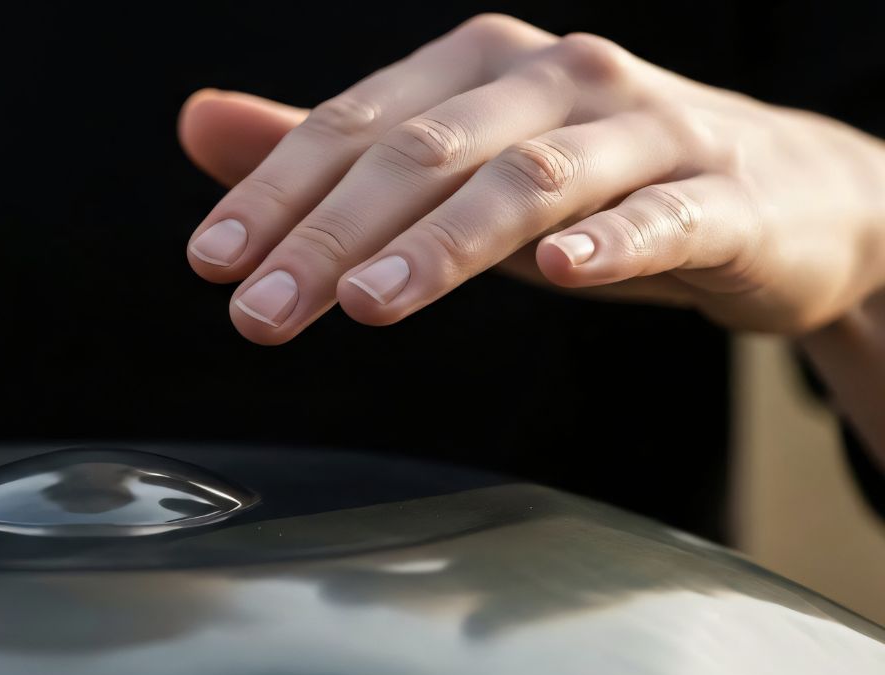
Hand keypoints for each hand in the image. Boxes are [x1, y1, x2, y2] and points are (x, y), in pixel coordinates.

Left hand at [178, 14, 884, 343]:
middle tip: (260, 310)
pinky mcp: (723, 196)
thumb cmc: (589, 183)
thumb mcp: (454, 164)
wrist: (776, 196)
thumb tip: (198, 122)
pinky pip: (663, 217)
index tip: (212, 261)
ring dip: (442, 242)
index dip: (276, 190)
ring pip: (531, 179)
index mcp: (479, 65)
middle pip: (427, 150)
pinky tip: (560, 274)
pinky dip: (612, 243)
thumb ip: (332, 152)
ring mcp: (645, 131)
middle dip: (333, 233)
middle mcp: (557, 78)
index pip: (358, 125)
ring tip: (366, 303)